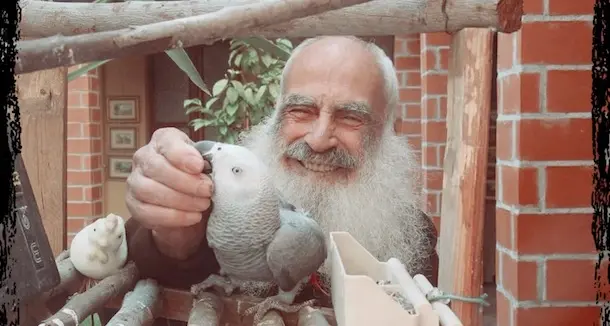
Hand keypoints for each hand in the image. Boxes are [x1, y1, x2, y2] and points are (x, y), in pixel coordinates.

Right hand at [126, 128, 212, 257]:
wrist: (186, 202)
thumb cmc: (197, 176)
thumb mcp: (206, 164)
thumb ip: (208, 164)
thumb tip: (213, 171)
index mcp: (164, 140)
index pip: (167, 141)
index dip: (182, 155)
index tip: (199, 166)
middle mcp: (144, 157)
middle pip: (156, 167)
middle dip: (185, 182)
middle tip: (207, 191)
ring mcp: (135, 181)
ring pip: (148, 190)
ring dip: (180, 200)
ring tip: (202, 205)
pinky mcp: (133, 204)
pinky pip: (147, 212)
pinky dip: (173, 216)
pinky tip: (192, 217)